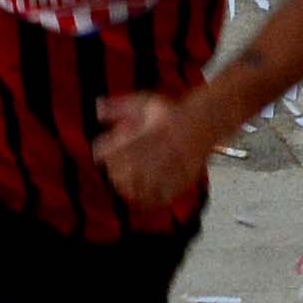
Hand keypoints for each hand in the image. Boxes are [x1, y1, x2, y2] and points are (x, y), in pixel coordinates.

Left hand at [93, 87, 227, 211]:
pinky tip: (137, 197)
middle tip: (110, 169)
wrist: (205, 122)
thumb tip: (97, 110)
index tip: (98, 153)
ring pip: (149, 185)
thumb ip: (119, 106)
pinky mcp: (186, 180)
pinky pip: (165, 196)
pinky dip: (149, 199)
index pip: (127, 144)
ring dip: (130, 187)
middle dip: (117, 170)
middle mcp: (169, 148)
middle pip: (136, 167)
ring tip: (120, 183)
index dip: (109, 151)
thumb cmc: (170, 113)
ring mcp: (179, 166)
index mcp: (157, 129)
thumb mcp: (144, 102)